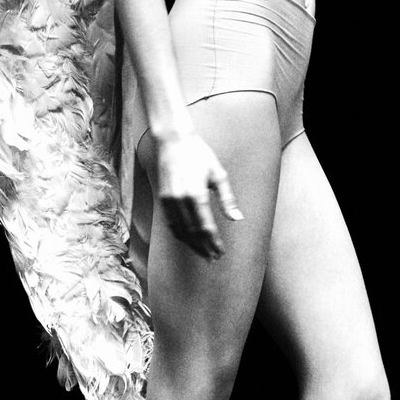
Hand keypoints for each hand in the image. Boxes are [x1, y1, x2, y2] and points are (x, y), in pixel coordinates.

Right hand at [155, 133, 242, 259]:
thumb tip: (237, 218)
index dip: (213, 242)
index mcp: (197, 194)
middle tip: (213, 259)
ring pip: (180, 230)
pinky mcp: (162, 198)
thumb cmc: (200, 154)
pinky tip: (188, 239)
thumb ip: (227, 199)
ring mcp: (169, 200)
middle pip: (193, 232)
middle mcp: (181, 200)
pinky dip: (180, 234)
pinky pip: (171, 222)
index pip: (206, 227)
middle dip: (203, 247)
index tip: (220, 253)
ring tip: (202, 253)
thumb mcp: (218, 174)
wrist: (173, 141)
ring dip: (191, 244)